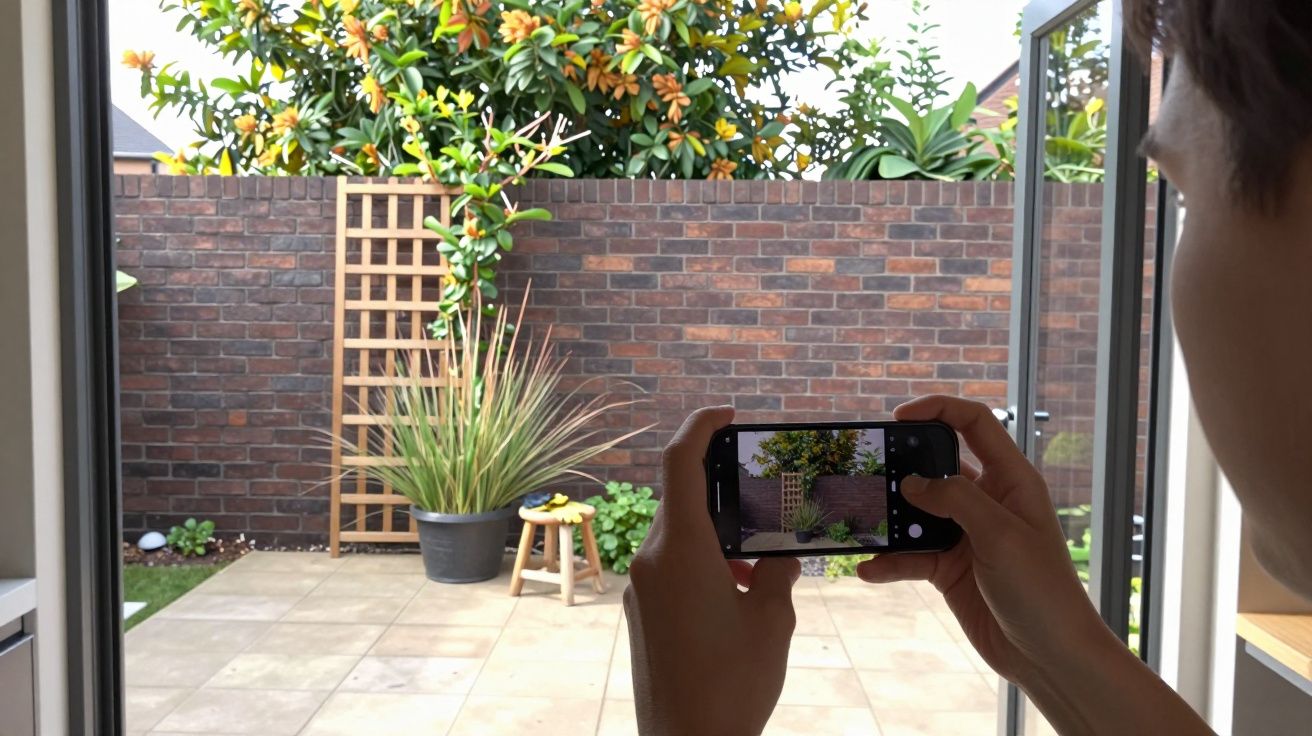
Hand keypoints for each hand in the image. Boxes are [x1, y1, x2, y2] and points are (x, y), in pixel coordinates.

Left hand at [624, 406, 800, 735]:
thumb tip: (780, 560)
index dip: (700, 428)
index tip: (726, 413)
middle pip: (681, 500)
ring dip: (715, 534)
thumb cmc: (731, 685)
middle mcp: (652, 561)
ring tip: (760, 553)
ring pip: (677, 537)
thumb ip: (778, 576)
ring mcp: (642, 589)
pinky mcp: (642, 614)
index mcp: (681, 550)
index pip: (680, 465)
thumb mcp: (771, 622)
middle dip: (720, 489)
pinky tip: (740, 589)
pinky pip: (670, 567)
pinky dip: (703, 562)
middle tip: (760, 489)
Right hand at [858, 395, 1104, 683]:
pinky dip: (889, 561)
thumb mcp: (1000, 534)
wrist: (1050, 656)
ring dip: (890, 518)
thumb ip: (955, 499)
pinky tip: (868, 569)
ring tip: (863, 521)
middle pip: (936, 466)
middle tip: (869, 470)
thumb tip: (912, 483)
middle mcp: (987, 502)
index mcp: (1011, 480)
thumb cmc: (1043, 590)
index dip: (938, 410)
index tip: (898, 417)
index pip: (975, 424)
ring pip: (917, 513)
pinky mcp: (950, 569)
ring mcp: (967, 535)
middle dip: (902, 466)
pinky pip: (911, 555)